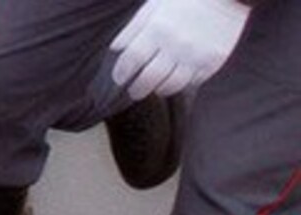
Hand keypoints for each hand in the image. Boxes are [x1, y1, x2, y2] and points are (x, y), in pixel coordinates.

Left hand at [110, 0, 249, 99]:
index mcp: (158, 29)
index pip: (131, 60)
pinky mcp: (213, 61)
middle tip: (134, 92)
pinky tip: (177, 79)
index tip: (120, 79)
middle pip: (148, 79)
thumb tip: (116, 49)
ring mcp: (196, 55)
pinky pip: (192, 82)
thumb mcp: (154, 6)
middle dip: (137, 89)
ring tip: (155, 88)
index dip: (121, 73)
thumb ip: (133, 29)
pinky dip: (182, 84)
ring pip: (170, 85)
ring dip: (159, 89)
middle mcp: (176, 45)